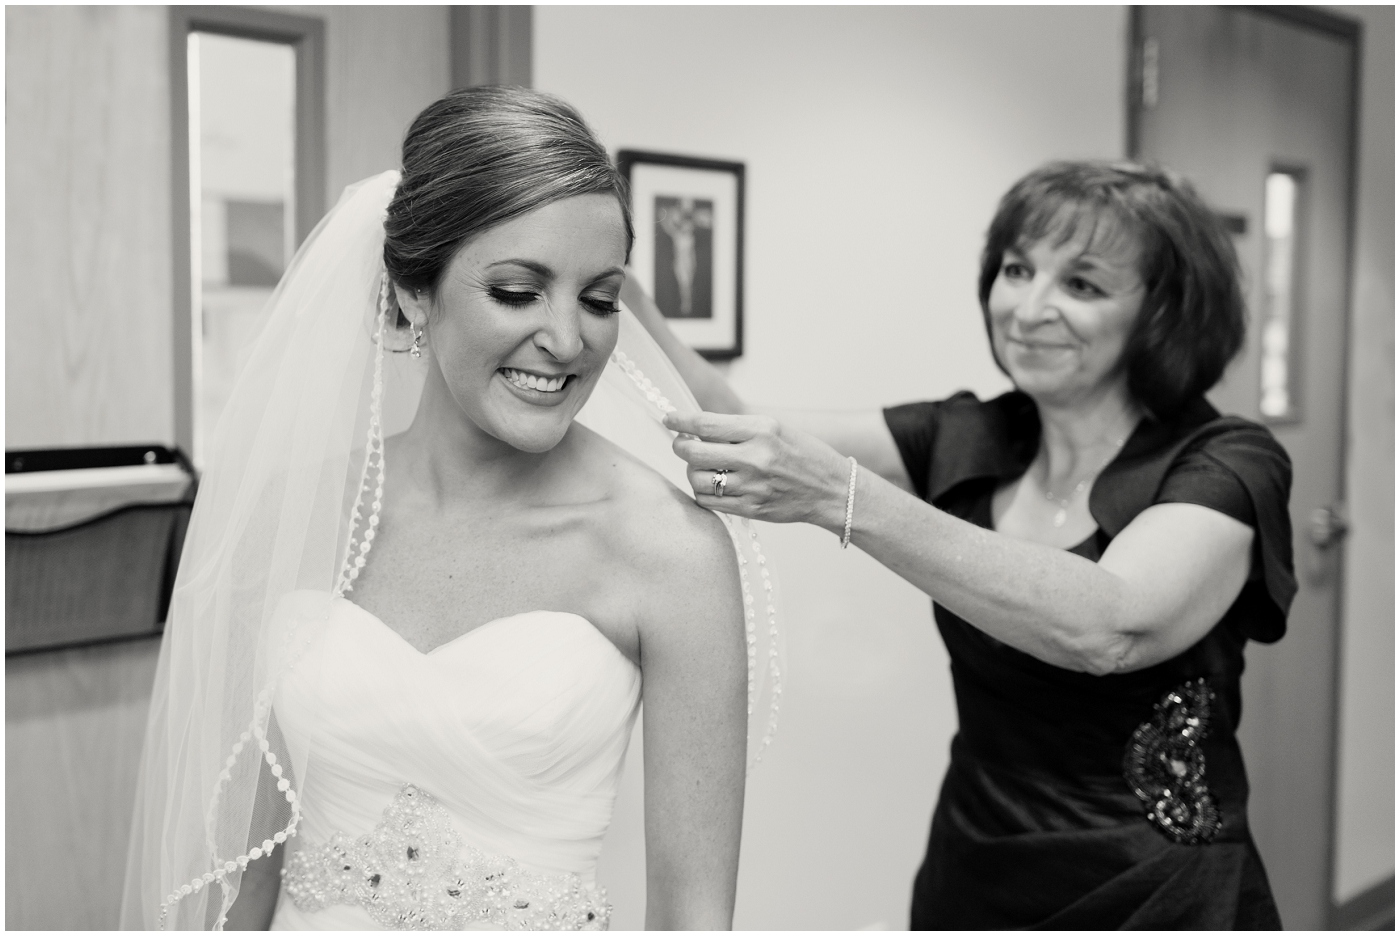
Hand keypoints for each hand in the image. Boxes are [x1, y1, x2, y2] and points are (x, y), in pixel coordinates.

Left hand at [663, 410, 852, 532]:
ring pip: (697, 479)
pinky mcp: (751, 508)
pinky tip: (711, 485)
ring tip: (701, 466)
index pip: (706, 424)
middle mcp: (755, 458)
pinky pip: (709, 501)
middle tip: (681, 444)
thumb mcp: (775, 429)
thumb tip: (697, 426)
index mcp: (762, 431)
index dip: (680, 420)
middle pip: (694, 452)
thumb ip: (739, 428)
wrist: (832, 490)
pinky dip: (702, 492)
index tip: (668, 419)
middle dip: (680, 446)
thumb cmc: (804, 454)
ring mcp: (752, 486)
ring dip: (692, 471)